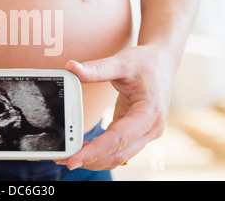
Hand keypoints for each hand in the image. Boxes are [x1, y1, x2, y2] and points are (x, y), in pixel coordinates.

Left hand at [60, 45, 175, 169]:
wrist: (161, 62)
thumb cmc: (144, 62)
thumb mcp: (121, 62)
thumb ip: (96, 68)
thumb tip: (71, 67)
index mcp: (149, 113)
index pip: (118, 139)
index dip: (95, 152)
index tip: (73, 159)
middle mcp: (151, 128)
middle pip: (118, 154)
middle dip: (90, 161)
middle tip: (63, 161)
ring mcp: (145, 133)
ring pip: (118, 156)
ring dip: (94, 160)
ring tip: (67, 157)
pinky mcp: (136, 132)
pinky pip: (117, 148)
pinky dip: (100, 152)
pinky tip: (81, 148)